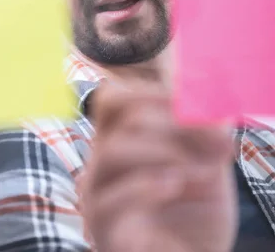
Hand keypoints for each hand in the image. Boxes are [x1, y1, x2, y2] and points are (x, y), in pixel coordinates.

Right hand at [81, 81, 236, 251]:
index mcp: (119, 143)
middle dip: (176, 121)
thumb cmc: (192, 219)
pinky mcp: (103, 228)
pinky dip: (148, 186)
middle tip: (222, 142)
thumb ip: (205, 135)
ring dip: (168, 152)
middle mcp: (102, 163)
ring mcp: (98, 194)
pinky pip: (111, 200)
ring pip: (113, 151)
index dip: (152, 92)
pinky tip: (177, 187)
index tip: (200, 107)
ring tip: (204, 173)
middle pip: (118, 116)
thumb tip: (211, 102)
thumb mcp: (206, 168)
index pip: (113, 99)